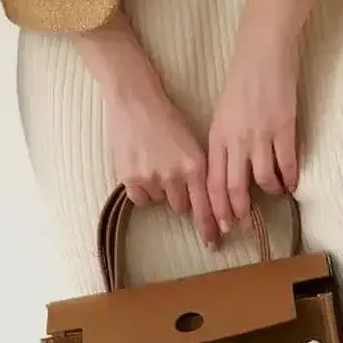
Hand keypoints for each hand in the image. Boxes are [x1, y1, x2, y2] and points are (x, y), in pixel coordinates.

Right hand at [102, 70, 220, 248]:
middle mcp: (175, 175)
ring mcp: (151, 178)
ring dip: (159, 189)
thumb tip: (202, 197)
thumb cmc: (166, 118)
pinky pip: (140, 199)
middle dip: (179, 195)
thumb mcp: (191, 142)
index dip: (210, 225)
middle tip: (171, 174)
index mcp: (195, 164)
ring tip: (153, 162)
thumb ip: (197, 170)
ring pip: (159, 200)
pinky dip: (141, 189)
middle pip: (181, 205)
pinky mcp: (129, 178)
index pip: (205, 205)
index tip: (213, 240)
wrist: (135, 101)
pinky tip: (140, 167)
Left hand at [207, 28, 300, 231]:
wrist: (262, 53)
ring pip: (263, 179)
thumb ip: (225, 142)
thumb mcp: (223, 114)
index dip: (216, 207)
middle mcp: (236, 140)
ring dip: (270, 192)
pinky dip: (290, 179)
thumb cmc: (242, 80)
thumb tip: (229, 170)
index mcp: (217, 136)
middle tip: (243, 224)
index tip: (222, 224)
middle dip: (238, 211)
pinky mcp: (284, 128)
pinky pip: (287, 164)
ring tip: (275, 194)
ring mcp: (260, 135)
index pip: (212, 181)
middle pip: (234, 187)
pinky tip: (293, 184)